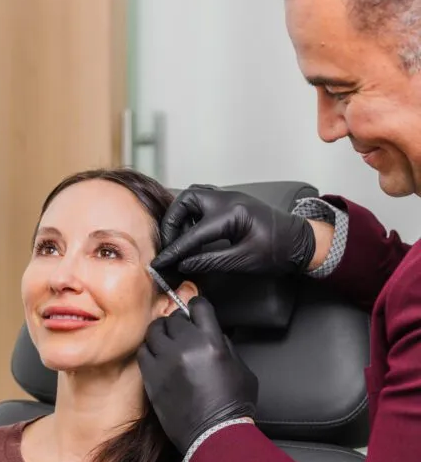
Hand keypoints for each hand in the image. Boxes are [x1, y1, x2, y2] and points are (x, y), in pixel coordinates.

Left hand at [137, 297, 257, 454]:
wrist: (213, 435)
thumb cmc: (232, 406)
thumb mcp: (241, 368)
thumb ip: (225, 345)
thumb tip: (212, 333)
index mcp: (212, 341)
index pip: (198, 305)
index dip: (196, 306)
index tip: (195, 310)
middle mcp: (186, 346)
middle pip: (174, 317)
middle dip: (180, 322)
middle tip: (183, 333)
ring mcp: (166, 361)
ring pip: (155, 330)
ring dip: (162, 333)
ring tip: (167, 342)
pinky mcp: (151, 376)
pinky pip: (143, 351)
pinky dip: (150, 350)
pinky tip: (158, 357)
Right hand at [151, 185, 315, 275]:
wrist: (301, 242)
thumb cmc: (278, 251)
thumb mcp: (242, 261)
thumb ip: (209, 261)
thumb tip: (183, 264)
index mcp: (231, 213)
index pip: (192, 233)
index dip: (173, 250)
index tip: (159, 262)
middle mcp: (227, 199)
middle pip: (186, 200)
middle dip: (172, 221)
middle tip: (170, 245)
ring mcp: (229, 197)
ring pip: (193, 196)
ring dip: (181, 216)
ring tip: (180, 240)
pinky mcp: (232, 202)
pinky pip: (204, 201)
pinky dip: (192, 214)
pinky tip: (193, 233)